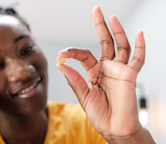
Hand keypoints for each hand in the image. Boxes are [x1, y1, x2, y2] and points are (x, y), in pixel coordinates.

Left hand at [57, 7, 154, 142]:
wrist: (115, 128)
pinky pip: (137, 59)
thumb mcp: (83, 96)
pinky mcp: (130, 75)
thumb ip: (74, 80)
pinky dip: (139, 46)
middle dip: (100, 26)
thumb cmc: (100, 115)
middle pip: (105, 43)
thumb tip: (62, 64)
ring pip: (120, 46)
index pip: (84, 55)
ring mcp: (119, 70)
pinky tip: (138, 34)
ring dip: (117, 31)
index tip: (62, 53)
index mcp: (94, 73)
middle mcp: (107, 69)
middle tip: (96, 11)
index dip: (73, 52)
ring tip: (111, 17)